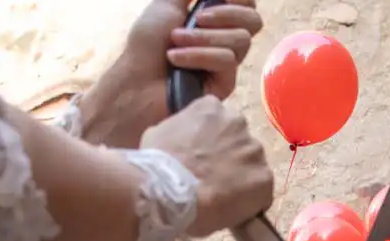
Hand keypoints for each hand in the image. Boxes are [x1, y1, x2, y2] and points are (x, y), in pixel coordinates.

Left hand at [80, 0, 262, 147]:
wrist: (136, 81)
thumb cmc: (146, 45)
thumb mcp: (167, 5)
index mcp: (215, 21)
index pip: (248, 7)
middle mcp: (225, 41)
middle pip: (254, 22)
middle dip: (227, 14)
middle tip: (197, 18)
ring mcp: (227, 64)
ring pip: (240, 40)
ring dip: (203, 37)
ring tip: (175, 40)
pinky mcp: (224, 85)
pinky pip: (227, 61)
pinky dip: (198, 55)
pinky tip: (176, 59)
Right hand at [140, 96, 273, 235]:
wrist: (170, 192)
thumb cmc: (158, 165)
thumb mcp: (159, 134)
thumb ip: (179, 131)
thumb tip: (181, 143)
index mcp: (213, 108)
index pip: (220, 124)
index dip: (212, 146)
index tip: (203, 161)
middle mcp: (239, 123)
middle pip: (239, 144)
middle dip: (230, 161)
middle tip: (212, 180)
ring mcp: (255, 151)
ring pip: (252, 168)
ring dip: (242, 181)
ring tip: (221, 199)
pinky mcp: (265, 179)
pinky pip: (261, 193)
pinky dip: (251, 203)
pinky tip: (232, 212)